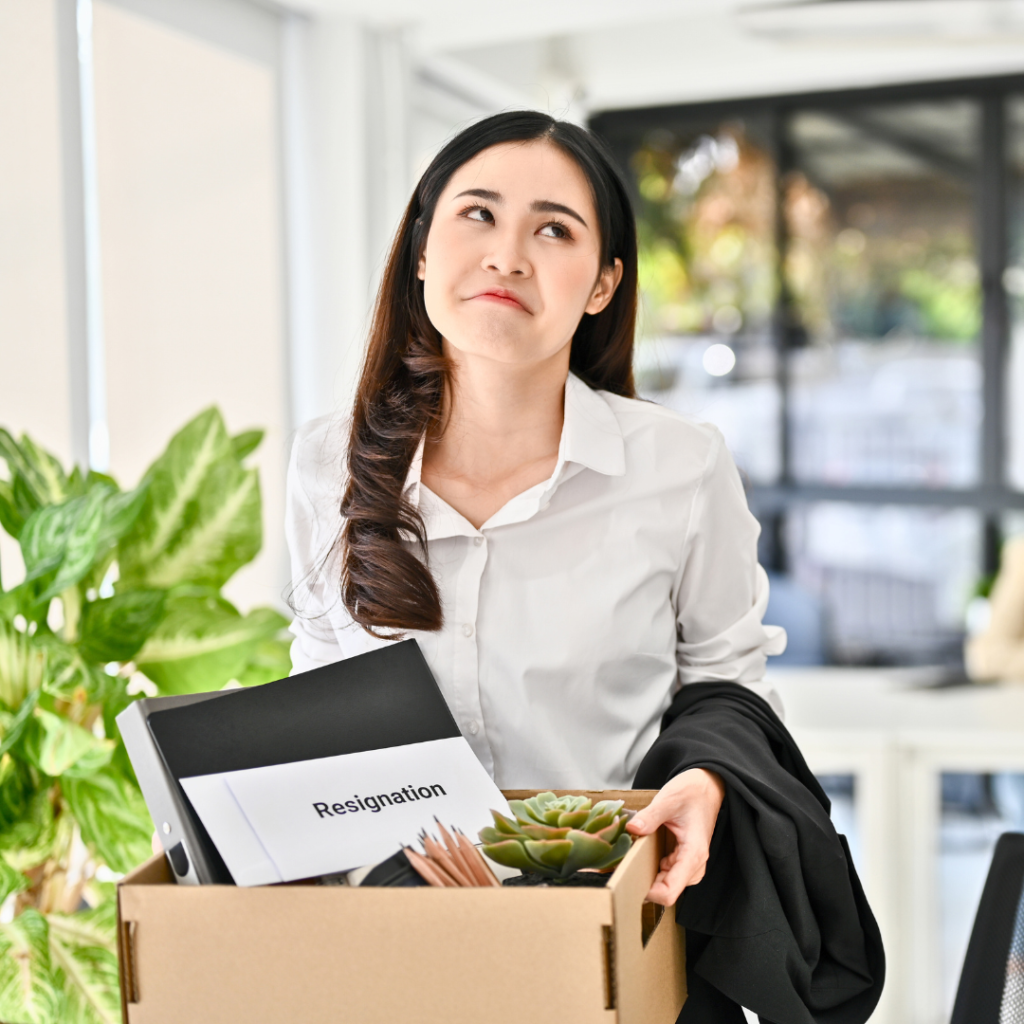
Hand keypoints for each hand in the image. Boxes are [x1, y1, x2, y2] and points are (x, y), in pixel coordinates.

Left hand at [626, 767, 724, 905]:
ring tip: (631, 861)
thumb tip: (632, 829)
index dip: (649, 893)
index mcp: (693, 854)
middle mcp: (694, 864)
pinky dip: (654, 868)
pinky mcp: (685, 858)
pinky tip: (642, 854)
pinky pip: (668, 873)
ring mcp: (690, 863)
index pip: (670, 891)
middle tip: (624, 869)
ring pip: (667, 883)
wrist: (707, 786)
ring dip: (649, 876)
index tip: (629, 881)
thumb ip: (650, 816)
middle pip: (667, 890)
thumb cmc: (692, 792)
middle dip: (646, 883)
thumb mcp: (669, 800)